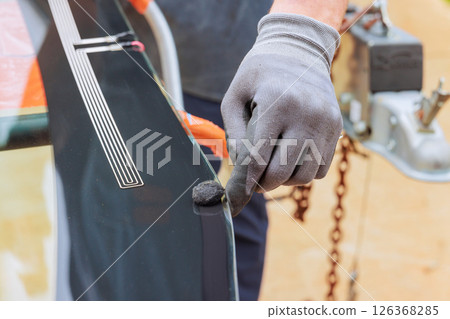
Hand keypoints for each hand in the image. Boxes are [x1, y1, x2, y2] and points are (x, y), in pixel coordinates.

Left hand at [221, 13, 342, 215]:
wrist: (298, 51)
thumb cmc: (259, 75)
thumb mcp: (235, 96)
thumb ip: (235, 134)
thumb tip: (241, 169)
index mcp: (276, 104)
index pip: (259, 158)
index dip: (247, 181)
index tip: (238, 195)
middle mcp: (306, 114)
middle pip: (282, 172)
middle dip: (264, 184)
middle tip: (255, 180)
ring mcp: (325, 122)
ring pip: (304, 175)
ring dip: (286, 180)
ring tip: (274, 167)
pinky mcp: (337, 127)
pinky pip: (321, 168)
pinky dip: (304, 171)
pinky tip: (292, 157)